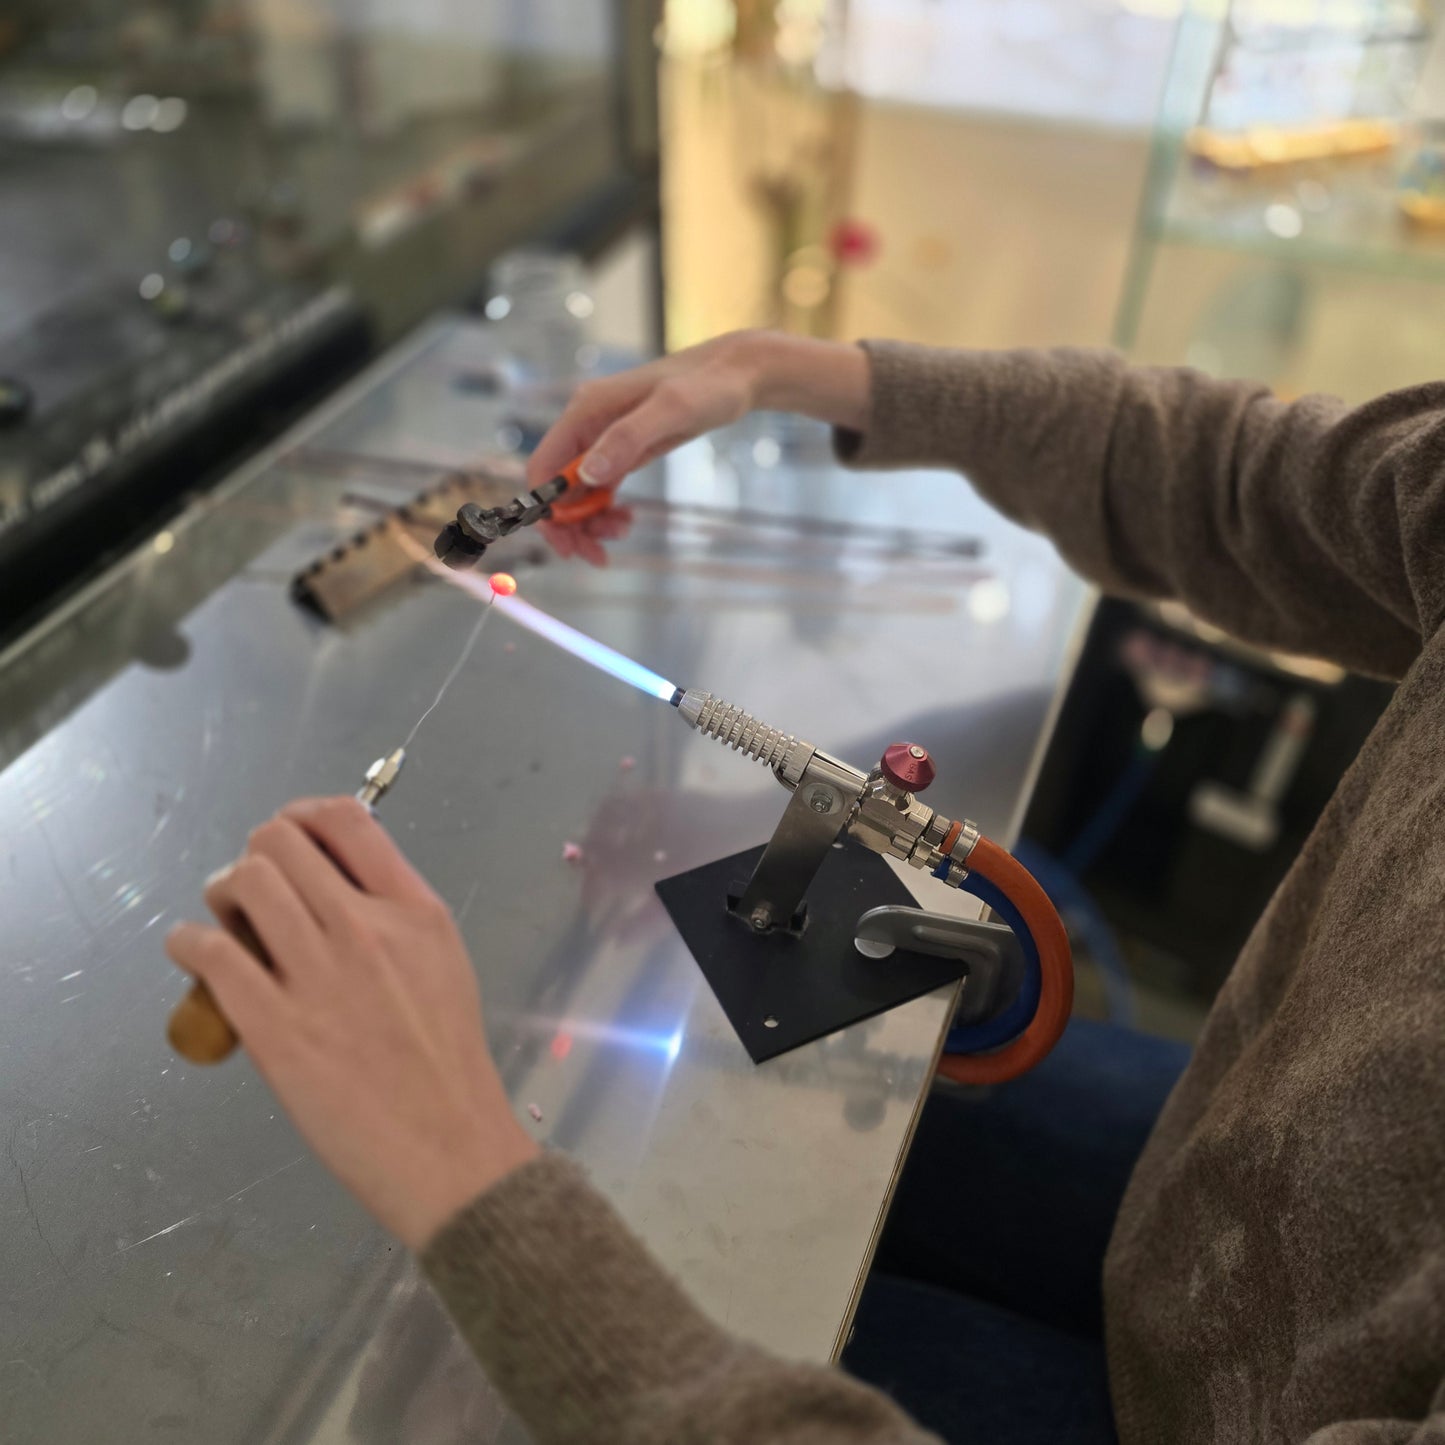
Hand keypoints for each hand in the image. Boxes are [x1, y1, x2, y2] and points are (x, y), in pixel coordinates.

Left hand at [165, 797, 537, 1250]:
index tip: (292, 842)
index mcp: (415, 911)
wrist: (447, 1147)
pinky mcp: (274, 1027)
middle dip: (256, 858)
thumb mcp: (443, 963)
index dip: (302, 816)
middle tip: (255, 897)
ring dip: (221, 895)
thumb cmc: (448, 1062)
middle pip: (279, 841)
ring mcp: (319, 976)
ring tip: (229, 925)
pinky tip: (195, 957)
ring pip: (242, 884)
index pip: (346, 819)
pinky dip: (187, 944)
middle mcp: (365, 928)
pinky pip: (209, 954)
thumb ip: (393, 917)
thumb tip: (329, 887)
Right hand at [528, 330, 869, 564]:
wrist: (737, 375)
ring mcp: (604, 437)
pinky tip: (626, 521)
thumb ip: (627, 439)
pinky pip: (600, 487)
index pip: (543, 466)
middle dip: (570, 525)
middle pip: (557, 485)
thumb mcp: (673, 410)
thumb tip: (588, 474)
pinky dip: (605, 510)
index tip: (567, 544)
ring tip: (620, 535)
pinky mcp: (624, 448)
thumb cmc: (708, 386)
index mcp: (586, 411)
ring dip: (589, 522)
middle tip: (597, 556)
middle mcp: (588, 425)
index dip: (546, 509)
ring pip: (578, 491)